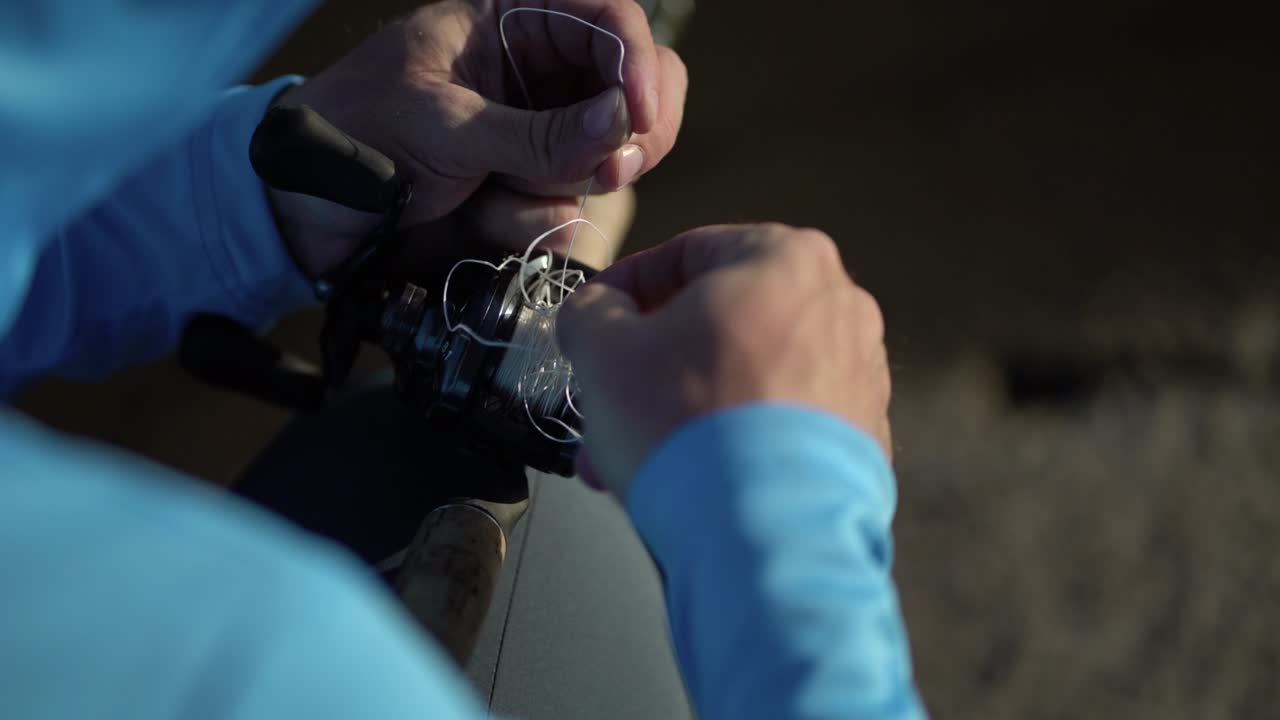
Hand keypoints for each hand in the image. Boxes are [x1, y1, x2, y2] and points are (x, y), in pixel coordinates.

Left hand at [268, 0, 686, 277]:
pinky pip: (570, 205)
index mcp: (514, 19)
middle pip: (637, 89)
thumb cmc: (356, 133)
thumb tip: (622, 122)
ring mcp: (540, 131)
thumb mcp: (444, 125)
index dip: (638, 63)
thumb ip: (538, 133)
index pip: (610, 18)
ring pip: (610, 157)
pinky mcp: (531, 184)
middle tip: (603, 174)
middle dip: (625, 137)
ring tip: (490, 194)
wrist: (305, 205)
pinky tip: (481, 213)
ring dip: (559, 186)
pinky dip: (531, 220)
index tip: (639, 117)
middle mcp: (540, 71)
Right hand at [556, 224, 892, 496]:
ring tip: (629, 456)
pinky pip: (780, 429)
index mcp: (786, 258)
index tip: (597, 319)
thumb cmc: (690, 427)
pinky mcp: (862, 443)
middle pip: (720, 324)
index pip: (688, 252)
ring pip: (746, 380)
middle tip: (608, 396)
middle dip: (652, 365)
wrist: (767, 536)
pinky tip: (684, 480)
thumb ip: (590, 312)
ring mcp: (859, 378)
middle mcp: (838, 309)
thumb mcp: (602, 350)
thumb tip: (595, 313)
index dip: (626, 288)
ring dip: (683, 410)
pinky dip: (732, 445)